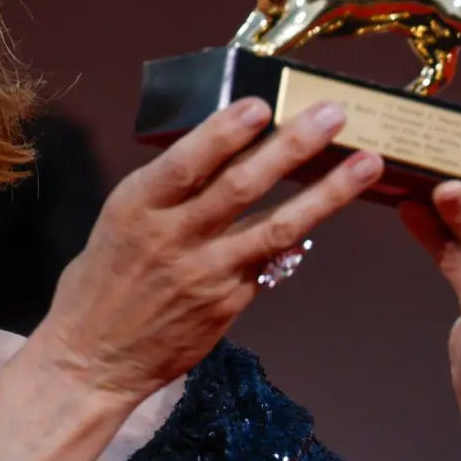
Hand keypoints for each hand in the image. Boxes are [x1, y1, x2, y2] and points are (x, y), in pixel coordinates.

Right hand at [35, 97, 382, 403]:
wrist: (94, 358)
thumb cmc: (103, 281)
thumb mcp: (121, 220)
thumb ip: (167, 190)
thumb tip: (222, 148)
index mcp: (137, 206)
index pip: (188, 160)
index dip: (226, 131)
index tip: (262, 103)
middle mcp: (173, 237)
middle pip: (243, 185)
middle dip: (294, 146)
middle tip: (333, 115)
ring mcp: (206, 273)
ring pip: (277, 227)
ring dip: (327, 193)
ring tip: (366, 163)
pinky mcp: (228, 303)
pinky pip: (270, 261)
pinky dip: (300, 234)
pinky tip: (326, 213)